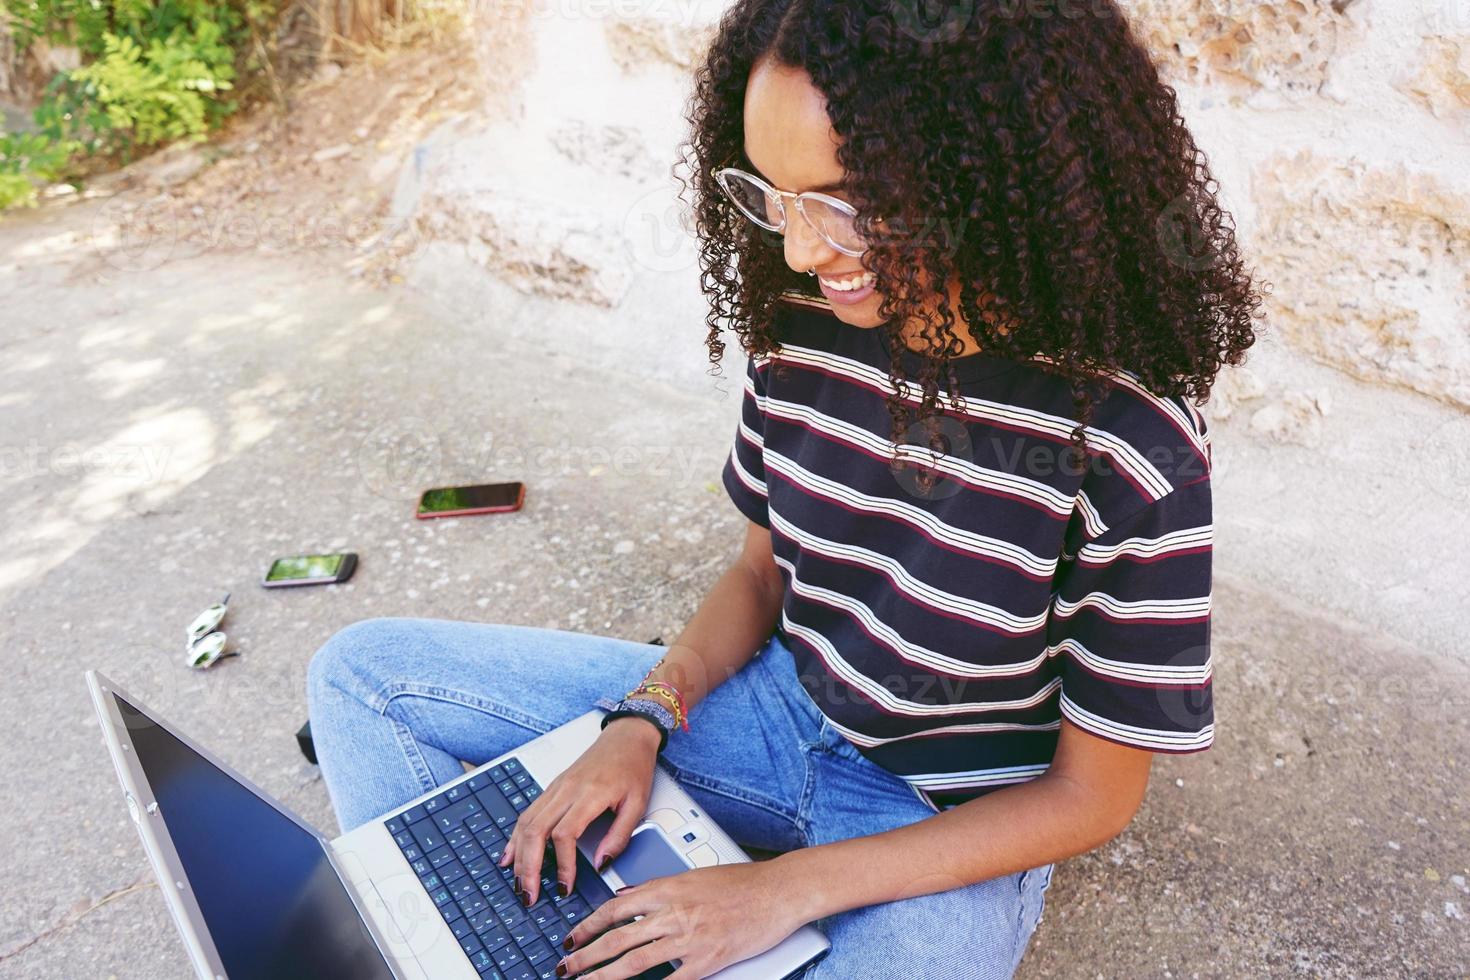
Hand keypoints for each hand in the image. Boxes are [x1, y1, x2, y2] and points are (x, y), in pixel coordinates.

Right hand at [500, 716, 663, 904]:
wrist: (626, 737)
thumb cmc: (633, 766)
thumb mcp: (638, 804)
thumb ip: (620, 837)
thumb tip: (601, 865)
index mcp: (590, 793)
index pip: (564, 833)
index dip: (562, 864)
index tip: (565, 886)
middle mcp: (567, 790)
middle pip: (536, 830)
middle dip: (528, 867)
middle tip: (530, 894)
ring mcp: (556, 787)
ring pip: (526, 822)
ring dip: (518, 855)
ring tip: (519, 883)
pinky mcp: (552, 788)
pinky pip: (527, 813)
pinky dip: (516, 837)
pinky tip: (509, 855)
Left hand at [553, 860, 806, 978]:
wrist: (777, 891)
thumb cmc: (742, 883)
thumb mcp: (693, 875)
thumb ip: (659, 888)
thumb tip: (628, 896)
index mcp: (668, 887)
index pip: (615, 908)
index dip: (588, 926)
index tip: (572, 938)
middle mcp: (673, 912)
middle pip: (617, 938)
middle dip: (585, 956)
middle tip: (566, 967)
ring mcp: (689, 938)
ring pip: (634, 961)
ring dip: (603, 975)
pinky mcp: (707, 960)